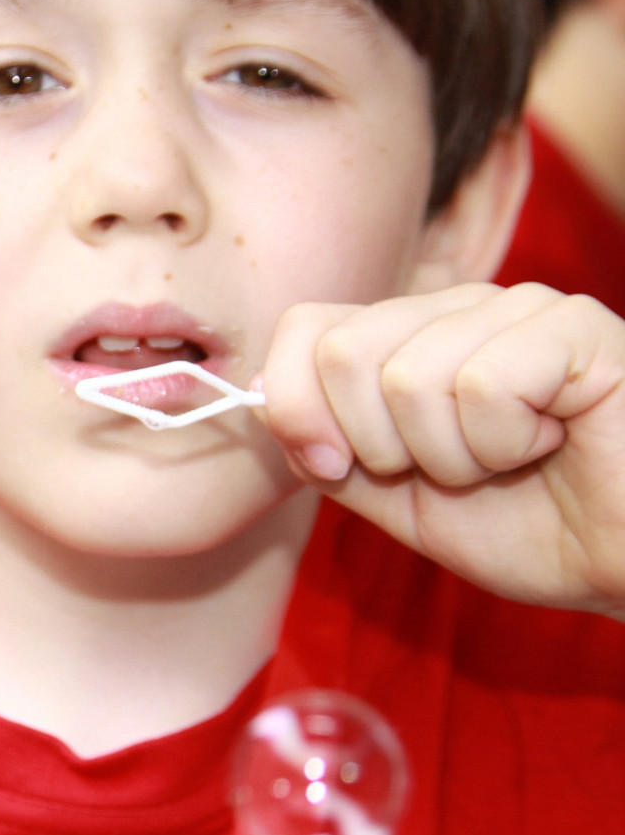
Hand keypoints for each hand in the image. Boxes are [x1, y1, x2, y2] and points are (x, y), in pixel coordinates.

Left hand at [258, 283, 624, 619]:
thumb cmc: (527, 526)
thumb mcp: (394, 497)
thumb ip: (324, 449)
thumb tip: (257, 402)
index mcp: (407, 337)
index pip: (305, 328)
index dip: (296, 406)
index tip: (334, 466)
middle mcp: (456, 308)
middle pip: (343, 353)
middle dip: (378, 446)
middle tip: (449, 472)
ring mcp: (518, 309)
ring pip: (406, 375)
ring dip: (450, 456)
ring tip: (509, 461)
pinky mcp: (575, 329)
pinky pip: (480, 385)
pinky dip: (504, 444)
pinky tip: (552, 444)